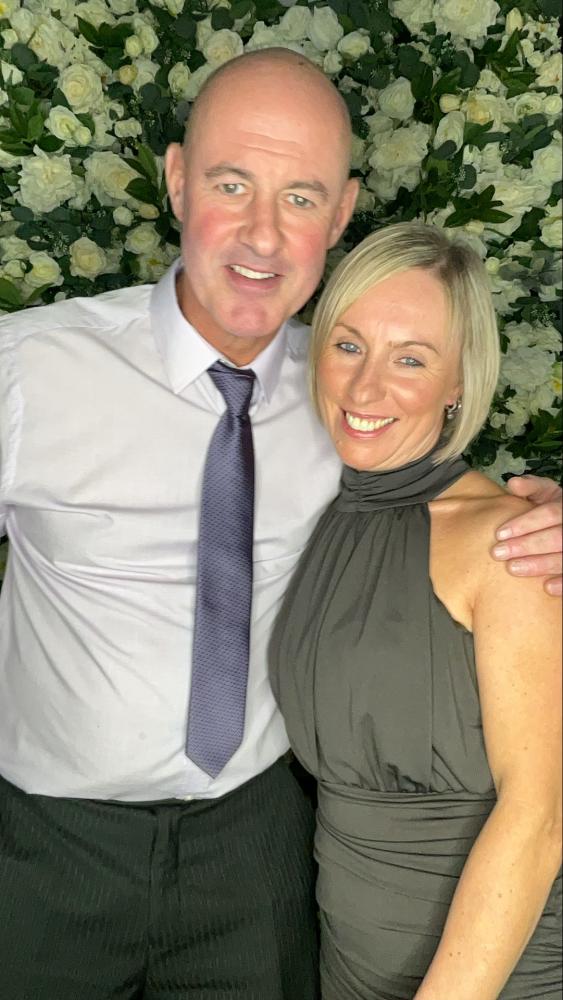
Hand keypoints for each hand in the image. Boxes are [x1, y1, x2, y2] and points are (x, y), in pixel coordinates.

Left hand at [492, 475, 561, 595]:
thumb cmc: (553, 508)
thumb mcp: (546, 493)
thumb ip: (531, 487)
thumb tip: (513, 484)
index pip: (549, 514)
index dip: (525, 523)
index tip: (500, 533)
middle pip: (556, 537)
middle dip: (526, 546)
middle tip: (498, 553)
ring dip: (539, 565)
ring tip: (513, 568)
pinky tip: (546, 587)